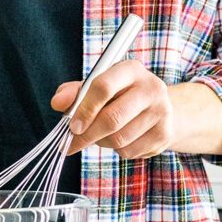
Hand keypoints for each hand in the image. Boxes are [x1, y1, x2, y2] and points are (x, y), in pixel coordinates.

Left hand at [50, 60, 174, 158]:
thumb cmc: (119, 96)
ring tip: (101, 135)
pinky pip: (130, 151)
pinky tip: (121, 139)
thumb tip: (57, 102)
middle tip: (72, 144)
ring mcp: (161, 111)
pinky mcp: (164, 134)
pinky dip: (117, 151)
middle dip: (87, 135)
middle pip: (112, 119)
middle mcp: (151, 87)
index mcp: (130, 69)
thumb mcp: (96, 87)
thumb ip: (74, 93)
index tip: (71, 127)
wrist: (157, 108)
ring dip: (102, 142)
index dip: (84, 110)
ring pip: (119, 139)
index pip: (103, 87)